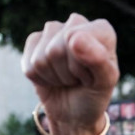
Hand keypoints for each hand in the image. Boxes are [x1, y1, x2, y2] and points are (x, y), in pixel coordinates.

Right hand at [22, 14, 119, 134]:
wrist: (76, 111)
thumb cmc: (94, 94)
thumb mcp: (105, 83)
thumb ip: (98, 59)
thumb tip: (73, 36)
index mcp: (101, 29)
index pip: (78, 40)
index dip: (82, 67)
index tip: (93, 76)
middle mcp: (77, 23)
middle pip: (56, 50)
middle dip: (67, 73)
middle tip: (79, 79)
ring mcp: (54, 30)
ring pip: (41, 58)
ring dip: (54, 77)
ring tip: (68, 78)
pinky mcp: (35, 41)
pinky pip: (29, 64)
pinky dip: (40, 79)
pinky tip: (52, 77)